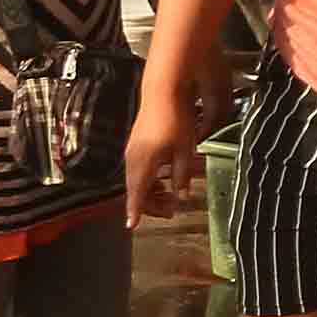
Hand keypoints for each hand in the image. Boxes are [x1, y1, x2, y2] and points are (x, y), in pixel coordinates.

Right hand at [123, 103, 205, 226]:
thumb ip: (182, 175)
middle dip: (151, 204)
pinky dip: (148, 180)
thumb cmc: (174, 118)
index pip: (136, 195)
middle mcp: (133, 159)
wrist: (163, 90)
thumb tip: (182, 195)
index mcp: (142, 164)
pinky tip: (162, 179)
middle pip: (136, 190)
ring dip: (151, 192)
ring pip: (137, 180)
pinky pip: (138, 169)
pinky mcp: (136, 143)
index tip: (132, 226)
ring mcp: (133, 150)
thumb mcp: (184, 150)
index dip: (135, 212)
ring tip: (169, 198)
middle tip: (170, 212)